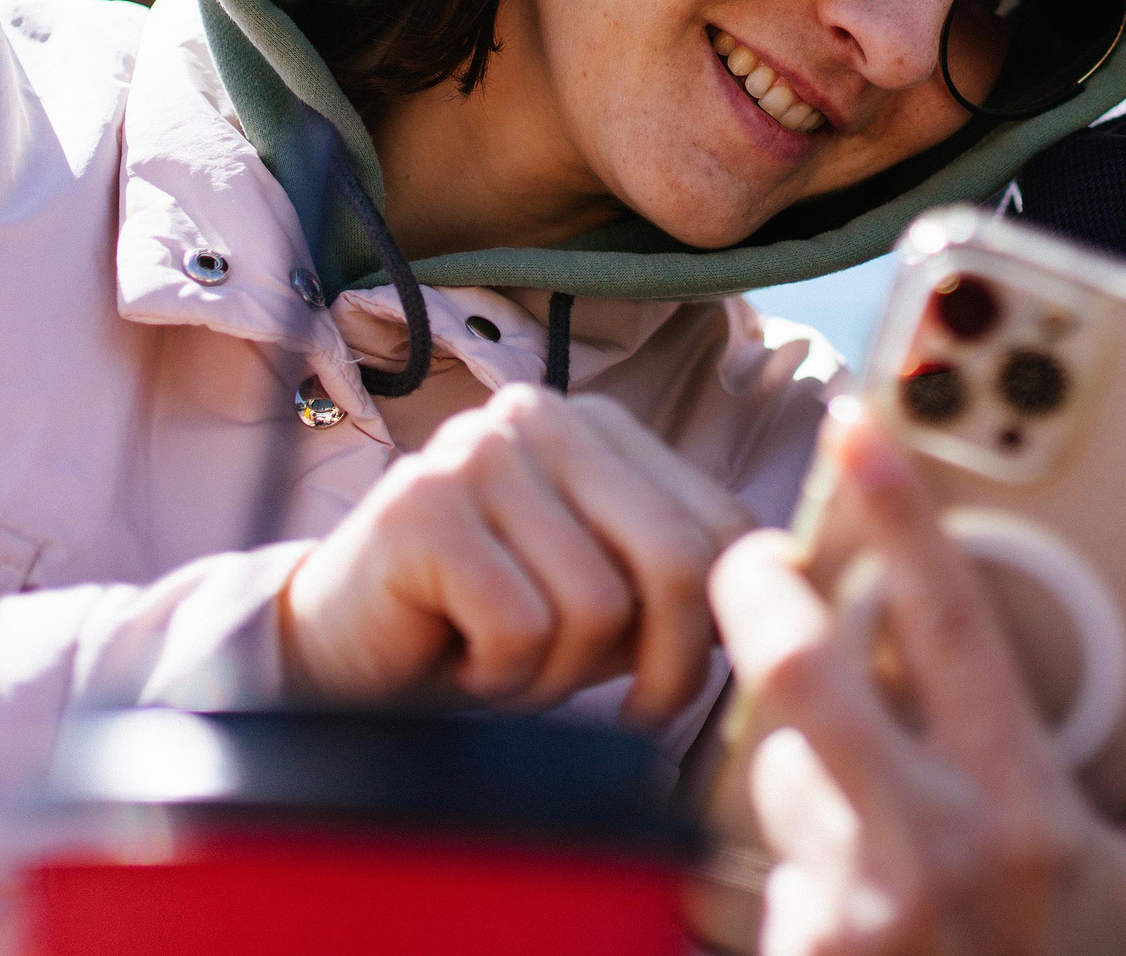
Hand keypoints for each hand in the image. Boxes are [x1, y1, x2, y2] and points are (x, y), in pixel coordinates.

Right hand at [281, 386, 754, 721]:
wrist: (338, 651)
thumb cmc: (486, 625)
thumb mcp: (605, 594)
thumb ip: (680, 579)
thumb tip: (787, 591)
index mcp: (602, 426)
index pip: (718, 522)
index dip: (716, 624)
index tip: (672, 684)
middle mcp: (542, 416)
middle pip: (672, 556)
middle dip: (663, 662)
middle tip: (623, 709)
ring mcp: (477, 453)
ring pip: (595, 602)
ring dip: (558, 673)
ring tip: (509, 662)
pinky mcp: (422, 508)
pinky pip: (520, 626)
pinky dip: (500, 675)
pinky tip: (462, 659)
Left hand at [708, 401, 1125, 955]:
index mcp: (1027, 810)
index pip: (947, 622)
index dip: (900, 513)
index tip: (863, 427)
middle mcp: (927, 850)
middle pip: (802, 671)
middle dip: (763, 590)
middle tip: (759, 553)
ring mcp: (846, 908)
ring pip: (773, 762)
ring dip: (793, 744)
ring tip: (853, 775)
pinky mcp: (792, 953)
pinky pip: (765, 854)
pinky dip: (798, 841)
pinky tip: (856, 885)